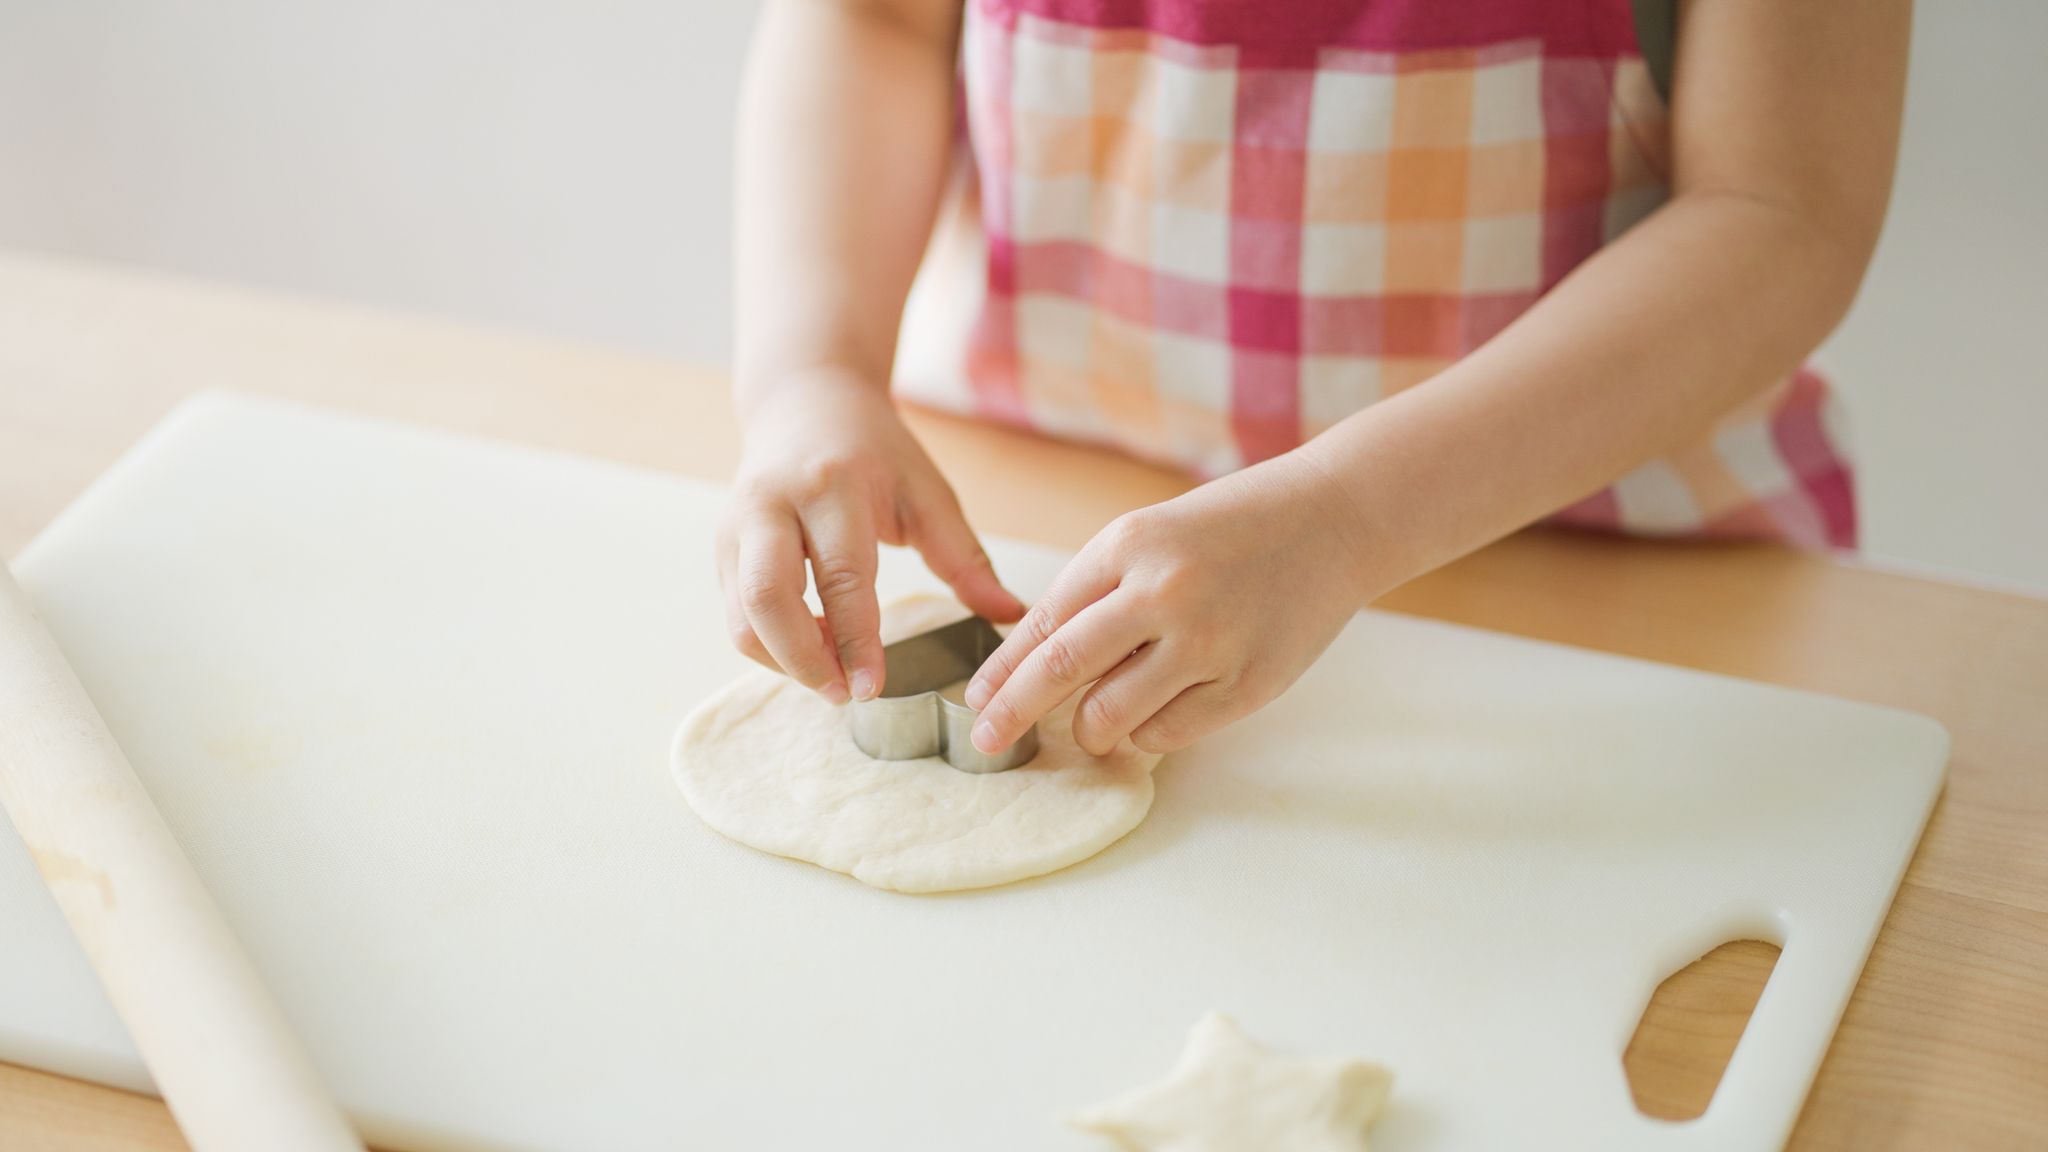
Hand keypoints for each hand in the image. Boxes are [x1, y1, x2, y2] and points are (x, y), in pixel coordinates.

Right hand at [717, 372, 1025, 701]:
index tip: (871, 689)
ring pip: (742, 616)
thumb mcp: (927, 491)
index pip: (840, 576)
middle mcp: (772, 505)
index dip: (855, 640)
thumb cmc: (873, 452)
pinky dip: (771, 647)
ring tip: (834, 675)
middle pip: (766, 599)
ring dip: (784, 661)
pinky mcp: (722, 548)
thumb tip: (1009, 613)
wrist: (804, 404)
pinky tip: (813, 651)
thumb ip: (965, 557)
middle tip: (845, 694)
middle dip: (803, 660)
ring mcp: (737, 527)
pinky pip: (736, 614)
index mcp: (831, 487)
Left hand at [963, 454, 1379, 756]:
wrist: (1333, 520)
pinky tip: (1156, 711)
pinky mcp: (1247, 684)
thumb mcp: (1152, 536)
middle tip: (987, 741)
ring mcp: (1208, 642)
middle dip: (1014, 713)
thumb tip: (1035, 670)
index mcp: (1128, 546)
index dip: (1003, 671)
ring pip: (1112, 716)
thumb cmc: (1231, 529)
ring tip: (1095, 726)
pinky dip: (1147, 733)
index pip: (1044, 622)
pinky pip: (1167, 733)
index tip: (976, 702)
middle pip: (1062, 670)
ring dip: (1091, 730)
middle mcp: (1164, 592)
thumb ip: (1097, 595)